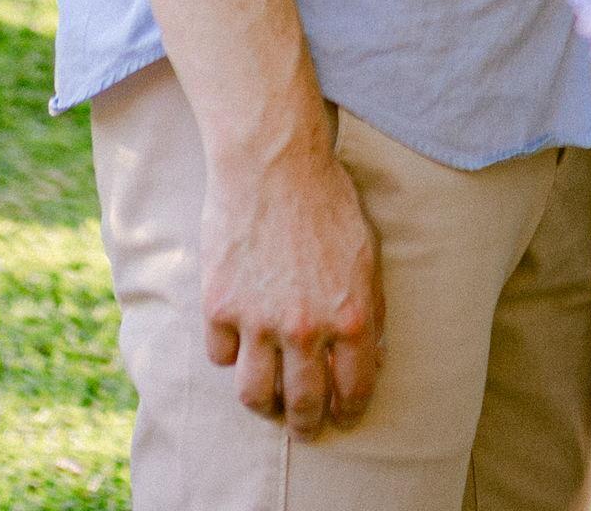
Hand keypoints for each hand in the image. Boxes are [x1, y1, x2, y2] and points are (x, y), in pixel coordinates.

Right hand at [201, 138, 383, 438]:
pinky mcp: (220, 306)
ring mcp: (259, 321)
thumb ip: (369, 307)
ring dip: (265, 403)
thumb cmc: (327, 200)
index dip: (349, 410)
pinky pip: (222, 356)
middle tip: (304, 426)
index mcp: (351, 316)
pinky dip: (231, 353)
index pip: (353, 390)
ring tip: (269, 399)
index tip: (343, 415)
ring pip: (256, 395)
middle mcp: (305, 328)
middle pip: (303, 404)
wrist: (273, 162)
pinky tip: (240, 342)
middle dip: (307, 424)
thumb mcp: (367, 253)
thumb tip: (370, 353)